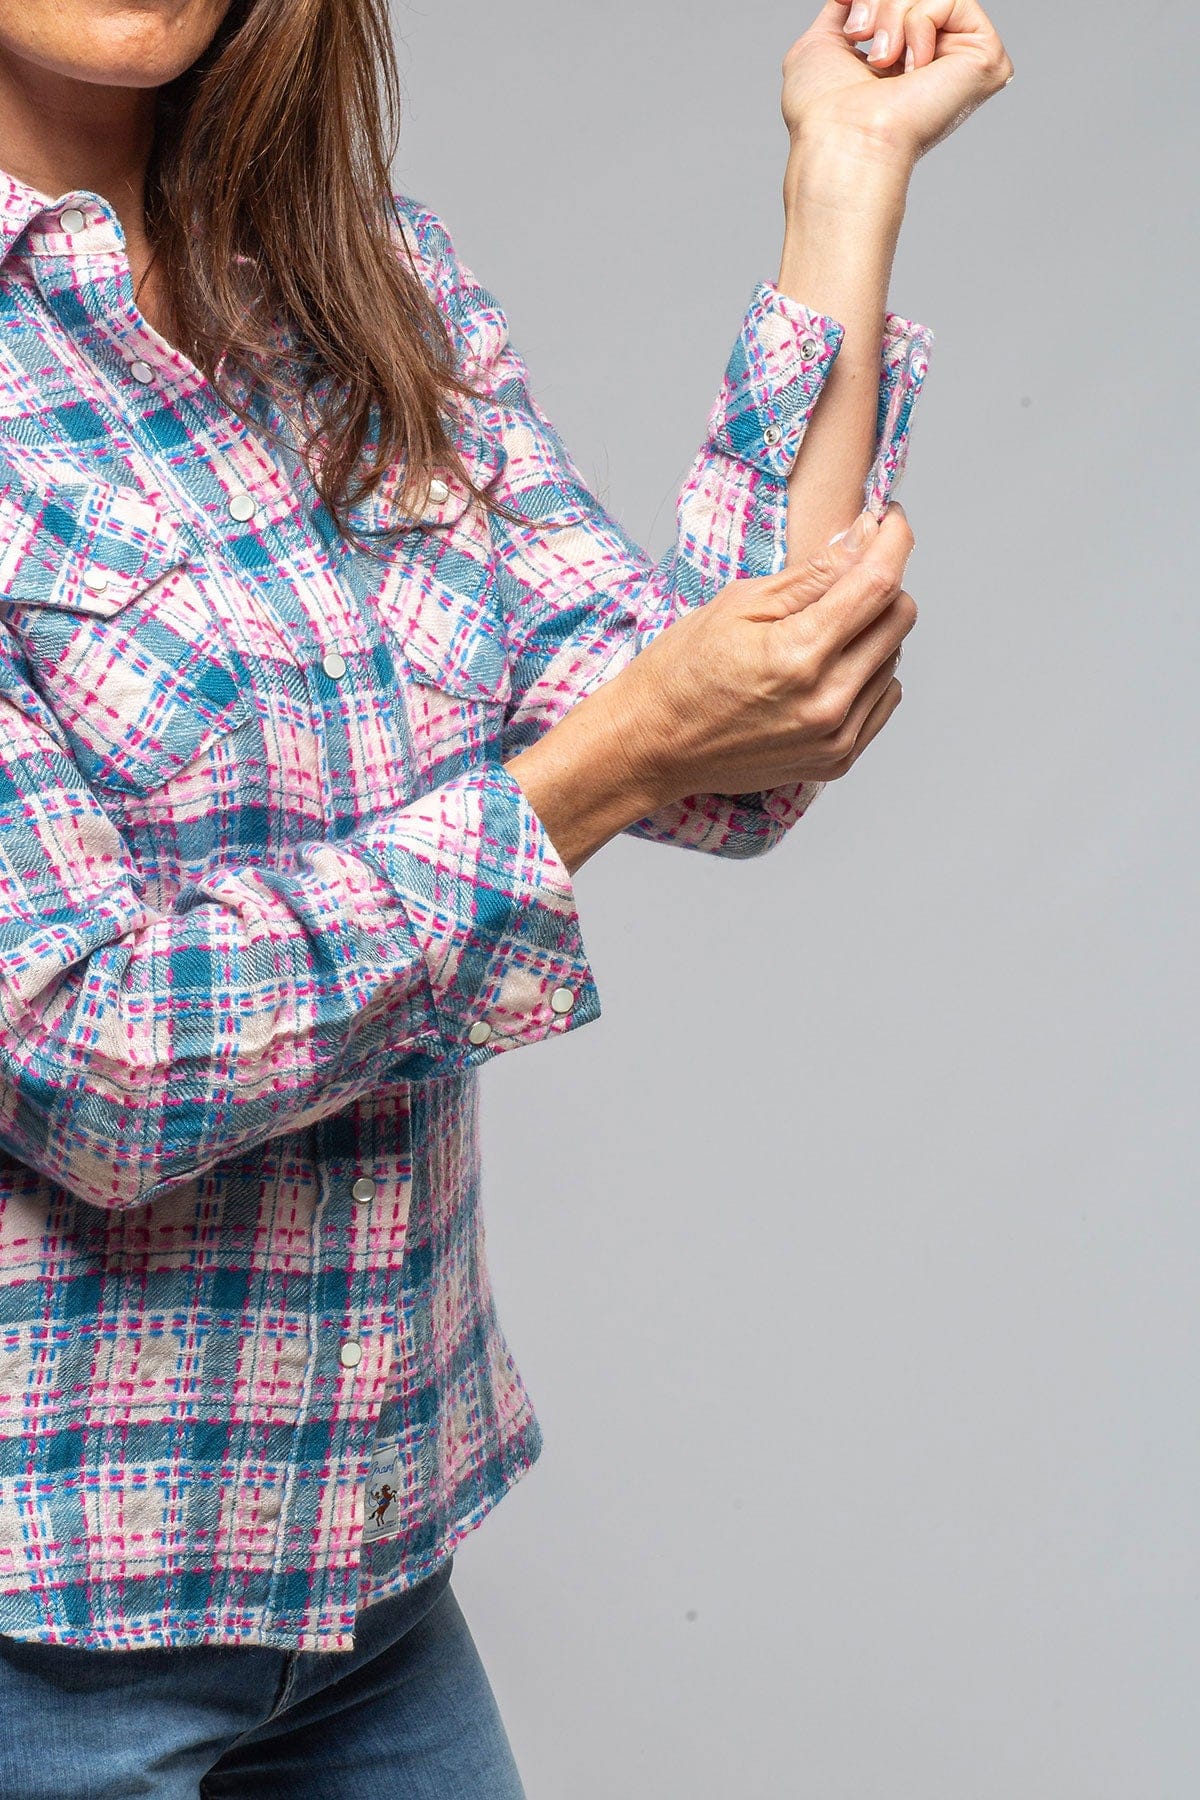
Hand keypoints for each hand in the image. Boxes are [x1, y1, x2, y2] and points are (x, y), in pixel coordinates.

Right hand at [618, 503, 917, 801]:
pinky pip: (883, 699)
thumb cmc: (681, 673)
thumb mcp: (739, 604)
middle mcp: (827, 701)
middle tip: (844, 574)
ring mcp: (835, 737)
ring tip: (819, 632)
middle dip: (880, 583)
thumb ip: (812, 574)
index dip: (894, 540)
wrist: (651, 747)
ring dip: (871, 632)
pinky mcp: (838, 759)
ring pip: (893, 658)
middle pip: (899, 618)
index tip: (890, 520)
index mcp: (798, 654)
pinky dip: (867, 673)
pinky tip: (826, 669)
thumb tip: (865, 537)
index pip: (878, 582)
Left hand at [781, 0, 1014, 169]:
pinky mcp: (986, 59)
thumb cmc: (822, 108)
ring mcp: (963, 61)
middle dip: (880, 3)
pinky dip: (918, 25)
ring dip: (893, 14)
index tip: (852, 28)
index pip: (900, 4)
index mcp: (903, 61)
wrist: (840, 136)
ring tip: (882, 60)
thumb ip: (848, 10)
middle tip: (862, 37)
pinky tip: (911, 69)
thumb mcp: (822, 41)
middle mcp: (936, 62)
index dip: (872, 2)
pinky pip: (951, 0)